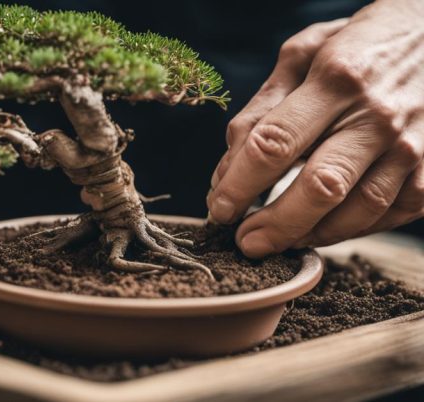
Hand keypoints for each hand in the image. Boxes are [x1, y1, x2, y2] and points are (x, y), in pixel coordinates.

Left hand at [207, 0, 423, 257]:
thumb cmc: (361, 45)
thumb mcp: (304, 54)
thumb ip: (261, 109)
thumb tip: (226, 171)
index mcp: (336, 79)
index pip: (274, 143)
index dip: (239, 184)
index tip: (218, 209)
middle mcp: (377, 116)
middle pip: (319, 188)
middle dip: (274, 225)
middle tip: (245, 243)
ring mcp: (412, 146)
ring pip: (357, 211)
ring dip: (310, 235)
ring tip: (279, 240)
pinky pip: (390, 216)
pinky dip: (351, 230)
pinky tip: (323, 228)